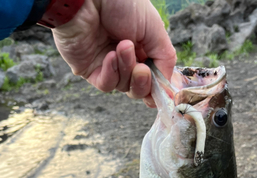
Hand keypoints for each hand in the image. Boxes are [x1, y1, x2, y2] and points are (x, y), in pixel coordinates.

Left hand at [52, 0, 175, 105]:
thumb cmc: (121, 3)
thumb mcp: (154, 29)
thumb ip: (165, 59)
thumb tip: (167, 87)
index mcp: (142, 48)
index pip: (152, 78)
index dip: (157, 86)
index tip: (163, 89)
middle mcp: (124, 59)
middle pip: (138, 88)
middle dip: (143, 83)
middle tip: (142, 69)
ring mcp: (106, 65)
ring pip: (123, 87)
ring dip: (126, 69)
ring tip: (123, 46)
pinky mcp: (89, 70)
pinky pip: (106, 85)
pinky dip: (111, 73)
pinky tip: (110, 55)